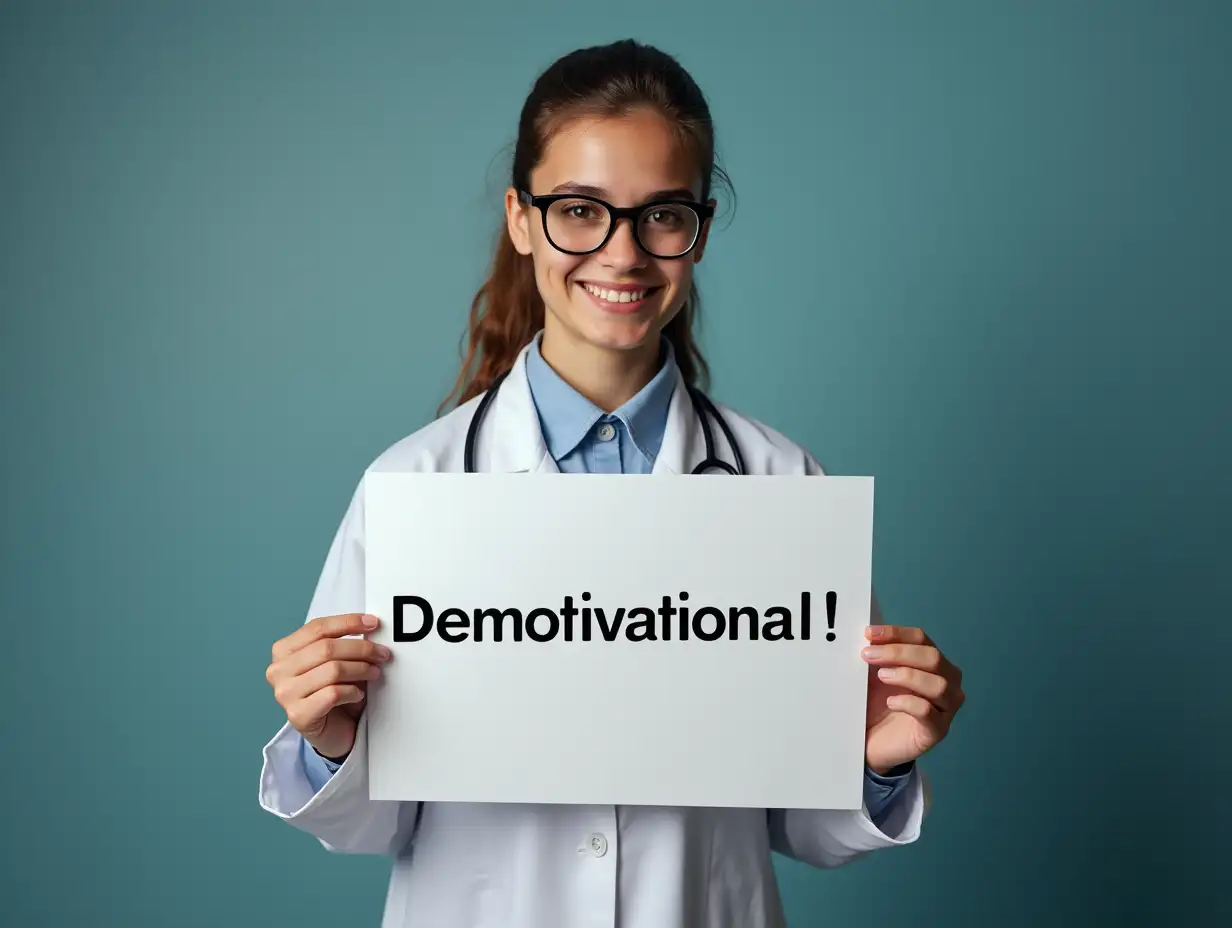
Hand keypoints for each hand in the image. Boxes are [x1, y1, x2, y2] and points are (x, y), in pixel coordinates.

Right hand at [265, 612, 392, 760]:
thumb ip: (341, 642)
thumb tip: (370, 625)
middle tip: (382, 653)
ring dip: (362, 669)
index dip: (348, 622)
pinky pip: (333, 694)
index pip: (318, 628)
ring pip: (332, 670)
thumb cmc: (332, 691)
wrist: (331, 730)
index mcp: (283, 650)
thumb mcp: (334, 660)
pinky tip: (358, 694)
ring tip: (375, 673)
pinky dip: (353, 691)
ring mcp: (285, 694)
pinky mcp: (298, 716)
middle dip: (361, 648)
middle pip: (327, 648)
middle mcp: (278, 670)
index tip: (373, 623)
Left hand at [861, 625, 963, 774]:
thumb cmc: (878, 704)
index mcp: (933, 663)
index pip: (921, 639)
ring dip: (907, 675)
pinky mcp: (937, 731)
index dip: (896, 633)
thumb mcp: (875, 674)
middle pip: (933, 658)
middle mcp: (947, 682)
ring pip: (938, 684)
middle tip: (868, 655)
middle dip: (898, 653)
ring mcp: (946, 708)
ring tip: (881, 676)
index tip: (869, 633)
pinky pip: (930, 713)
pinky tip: (891, 702)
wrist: (873, 742)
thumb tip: (868, 635)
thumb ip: (878, 655)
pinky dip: (909, 703)